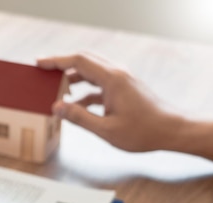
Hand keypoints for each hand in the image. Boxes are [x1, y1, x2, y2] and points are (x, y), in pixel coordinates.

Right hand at [38, 53, 181, 152]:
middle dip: (62, 65)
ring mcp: (122, 81)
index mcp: (112, 79)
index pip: (78, 61)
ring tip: (56, 90)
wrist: (172, 131)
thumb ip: (79, 117)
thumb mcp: (106, 130)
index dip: (56, 61)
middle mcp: (117, 74)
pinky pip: (99, 84)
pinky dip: (85, 91)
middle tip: (43, 71)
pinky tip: (76, 105)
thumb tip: (58, 107)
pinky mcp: (124, 89)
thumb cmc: (144, 131)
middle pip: (84, 61)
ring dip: (73, 79)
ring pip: (92, 72)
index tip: (39, 63)